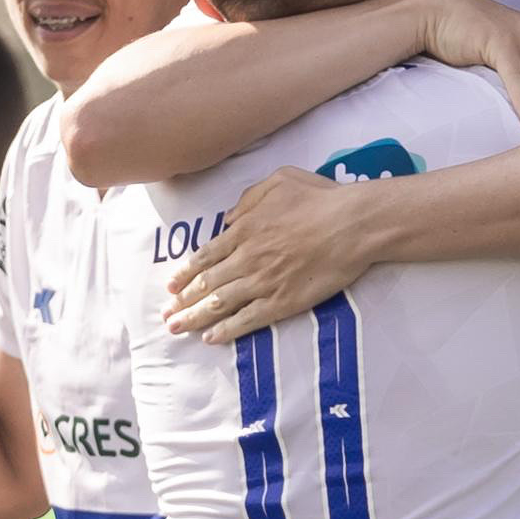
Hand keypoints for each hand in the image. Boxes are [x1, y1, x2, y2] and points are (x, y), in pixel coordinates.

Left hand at [165, 167, 368, 342]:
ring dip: (194, 318)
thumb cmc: (321, 198)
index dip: (186, 273)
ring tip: (176, 328)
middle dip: (182, 301)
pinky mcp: (283, 302)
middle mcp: (247, 258)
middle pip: (206, 283)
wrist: (352, 224)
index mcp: (245, 230)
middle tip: (166, 315)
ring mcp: (263, 282)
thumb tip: (228, 219)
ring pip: (219, 303)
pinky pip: (247, 319)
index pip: (205, 256)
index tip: (171, 286)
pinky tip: (210, 338)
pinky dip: (226, 330)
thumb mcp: (280, 180)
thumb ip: (249, 198)